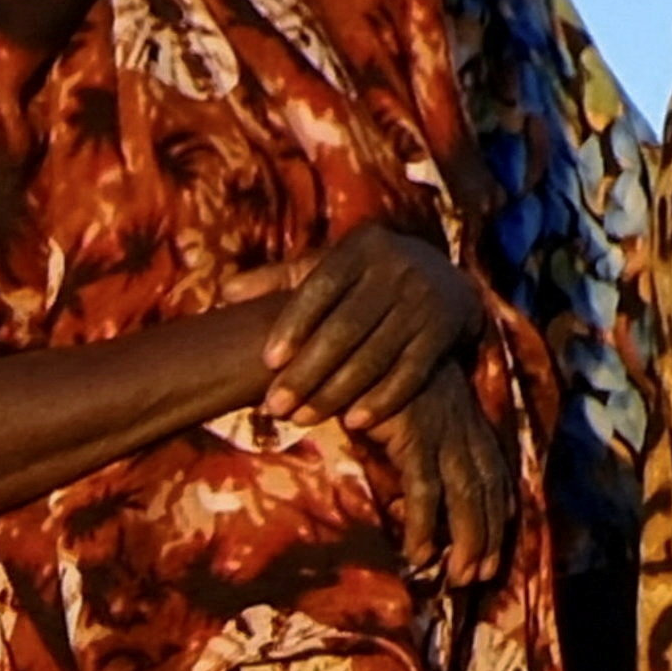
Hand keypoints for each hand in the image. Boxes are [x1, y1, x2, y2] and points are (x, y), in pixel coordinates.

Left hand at [260, 226, 483, 430]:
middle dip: (308, 371)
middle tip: (275, 406)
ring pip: (375, 355)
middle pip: (345, 328)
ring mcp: (422, 301)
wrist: (446, 278)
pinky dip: (382, 400)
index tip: (268, 362)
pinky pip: (410, 373)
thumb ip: (279, 279)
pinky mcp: (442, 332)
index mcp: (361, 248)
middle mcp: (395, 269)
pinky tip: (353, 423)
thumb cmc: (368, 276)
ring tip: (302, 419)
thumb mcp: (331, 267)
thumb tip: (225, 293)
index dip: (293, 325)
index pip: (321, 288)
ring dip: (337, 393)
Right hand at [375, 368, 515, 588]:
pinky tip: (419, 555)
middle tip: (482, 576)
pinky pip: (425, 491)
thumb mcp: (407, 410)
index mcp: (464, 416)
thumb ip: (422, 441)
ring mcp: (439, 428)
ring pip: (466, 495)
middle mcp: (460, 423)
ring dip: (466, 540)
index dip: (500, 514)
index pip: (494, 473)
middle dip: (489, 535)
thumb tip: (421, 486)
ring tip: (459, 577)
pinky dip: (425, 528)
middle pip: (487, 489)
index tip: (497, 547)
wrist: (340, 341)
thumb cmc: (365, 378)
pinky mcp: (412, 434)